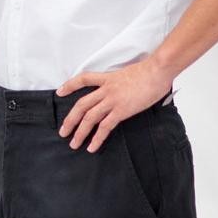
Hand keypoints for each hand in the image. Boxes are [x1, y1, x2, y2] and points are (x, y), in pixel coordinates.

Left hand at [57, 59, 173, 153]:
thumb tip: (124, 90)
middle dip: (70, 119)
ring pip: (89, 118)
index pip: (83, 79)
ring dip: (80, 132)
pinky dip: (97, 138)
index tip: (60, 92)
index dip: (69, 85)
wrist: (157, 70)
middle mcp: (106, 89)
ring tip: (74, 143)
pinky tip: (92, 146)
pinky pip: (105, 126)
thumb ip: (121, 83)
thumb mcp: (129, 73)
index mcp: (107, 78)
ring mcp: (113, 100)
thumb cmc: (149, 71)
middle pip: (81, 105)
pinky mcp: (122, 110)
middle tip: (63, 131)